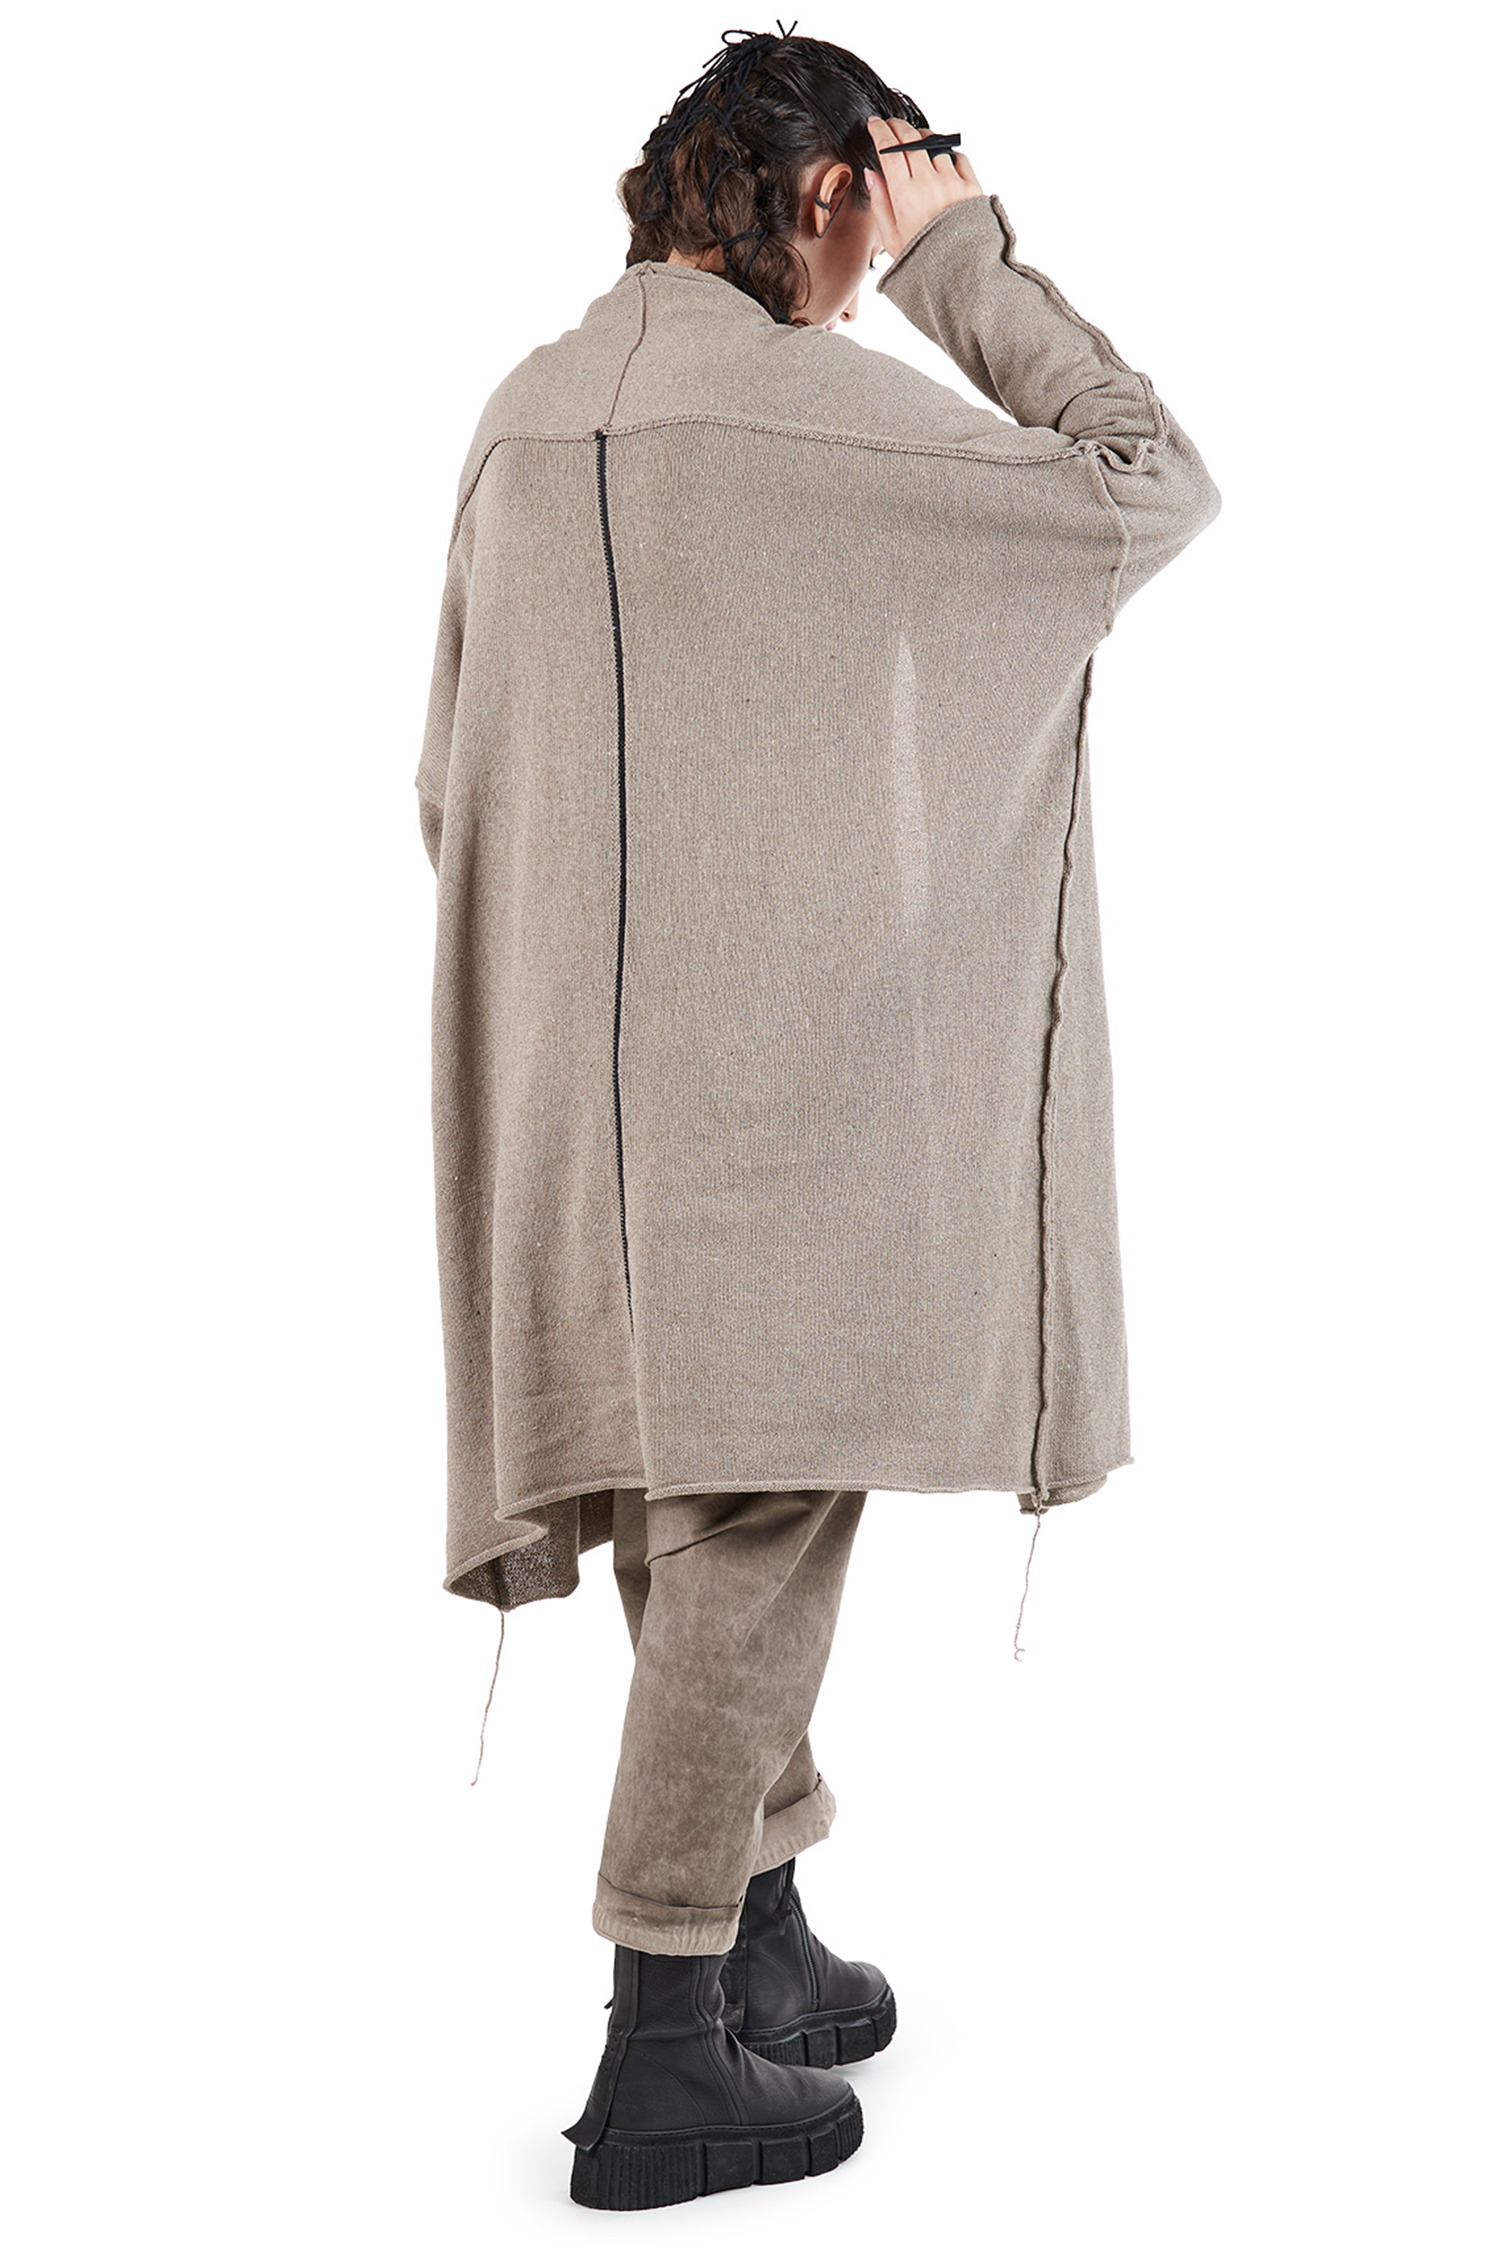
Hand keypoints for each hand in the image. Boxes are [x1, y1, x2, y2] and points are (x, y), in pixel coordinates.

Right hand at [864, 116, 984, 261]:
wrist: (961, 275)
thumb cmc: (924, 261)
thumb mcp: (891, 239)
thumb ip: (879, 203)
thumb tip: (871, 173)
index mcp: (905, 196)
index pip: (889, 149)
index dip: (880, 131)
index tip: (874, 124)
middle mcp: (929, 183)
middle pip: (910, 139)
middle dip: (897, 126)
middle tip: (891, 126)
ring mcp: (952, 182)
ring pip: (934, 144)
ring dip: (922, 139)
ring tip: (916, 145)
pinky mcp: (972, 185)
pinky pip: (958, 156)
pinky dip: (947, 153)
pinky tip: (940, 162)